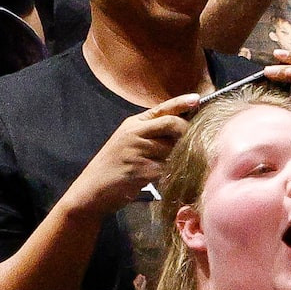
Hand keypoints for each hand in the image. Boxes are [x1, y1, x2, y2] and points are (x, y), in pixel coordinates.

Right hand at [66, 94, 198, 215]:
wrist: (92, 190)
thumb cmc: (114, 167)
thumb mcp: (128, 142)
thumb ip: (150, 133)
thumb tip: (182, 129)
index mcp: (133, 124)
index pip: (162, 109)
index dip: (181, 103)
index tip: (198, 99)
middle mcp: (135, 133)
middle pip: (172, 124)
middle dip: (187, 133)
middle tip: (195, 143)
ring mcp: (137, 150)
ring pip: (172, 148)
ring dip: (180, 157)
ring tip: (179, 165)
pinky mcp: (141, 169)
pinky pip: (167, 167)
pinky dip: (173, 172)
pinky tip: (172, 178)